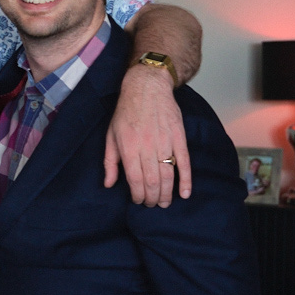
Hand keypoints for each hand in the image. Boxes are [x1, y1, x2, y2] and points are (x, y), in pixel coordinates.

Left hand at [103, 64, 189, 206]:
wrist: (147, 89)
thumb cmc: (125, 113)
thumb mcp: (110, 136)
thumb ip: (110, 162)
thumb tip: (109, 184)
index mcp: (129, 148)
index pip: (135, 180)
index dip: (138, 195)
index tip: (138, 201)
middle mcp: (147, 148)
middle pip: (152, 181)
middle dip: (152, 198)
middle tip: (152, 205)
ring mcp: (165, 143)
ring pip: (168, 175)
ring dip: (167, 193)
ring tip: (165, 203)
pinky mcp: (179, 138)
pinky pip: (184, 163)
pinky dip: (186, 180)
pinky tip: (184, 193)